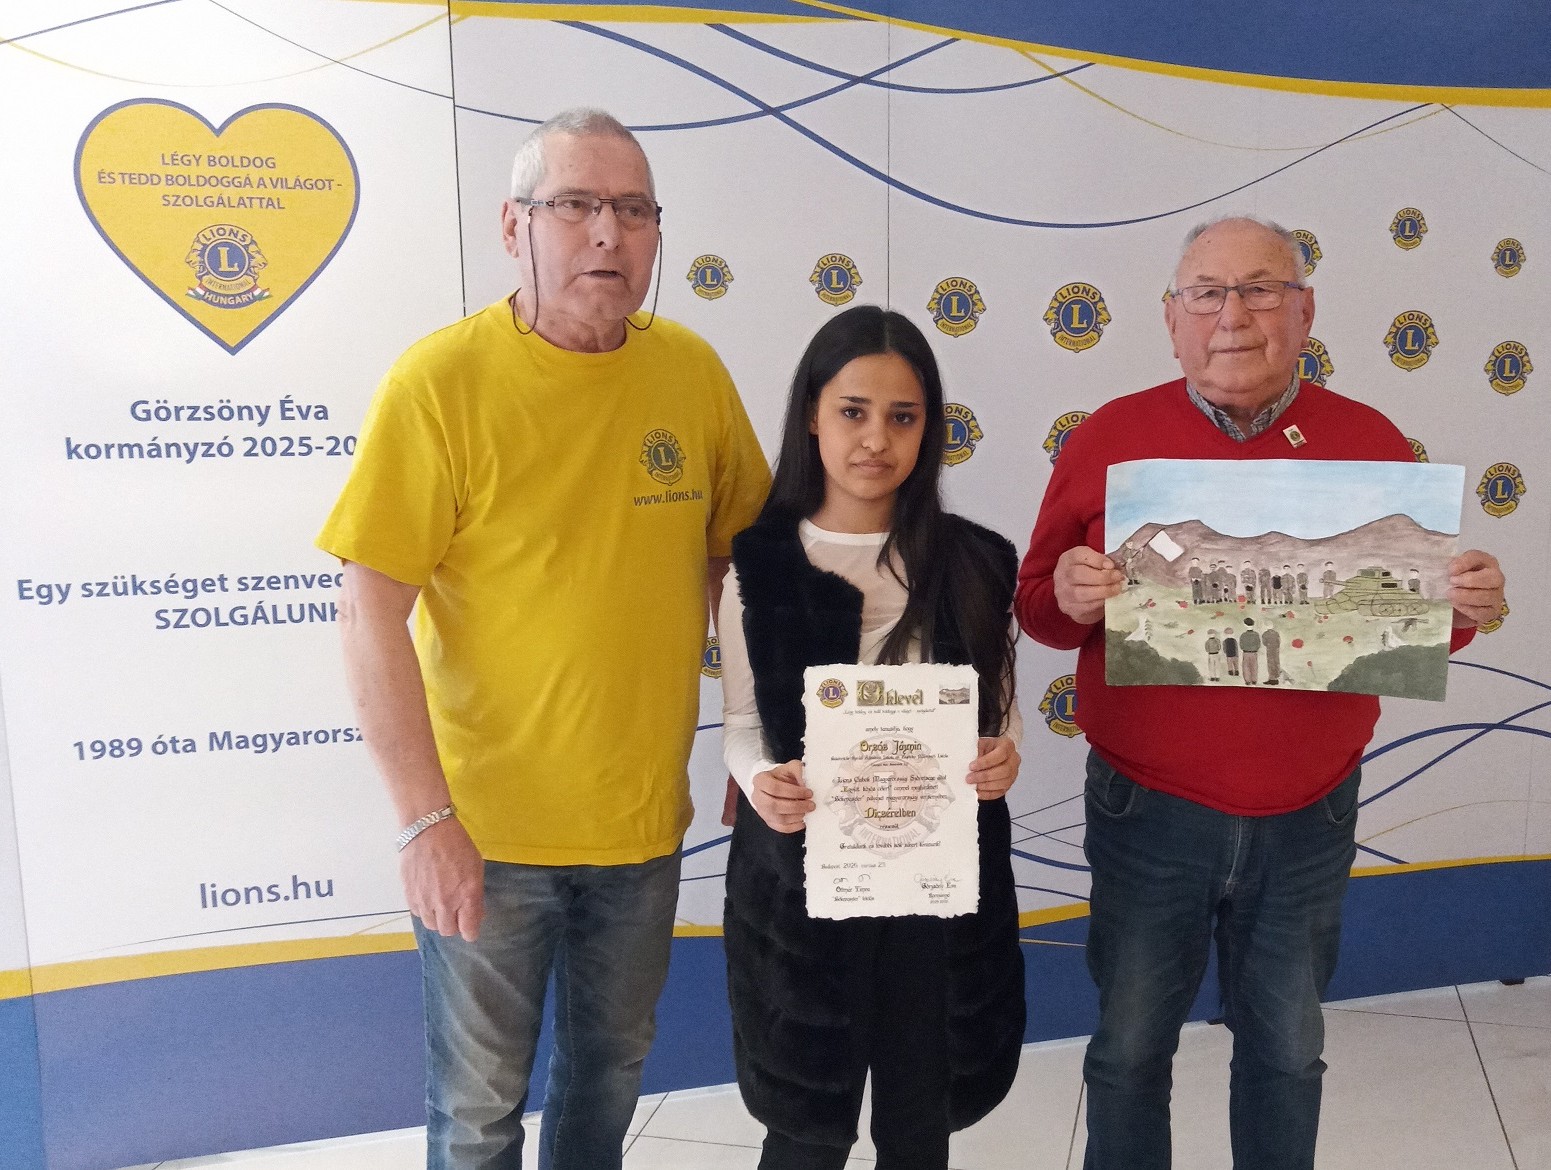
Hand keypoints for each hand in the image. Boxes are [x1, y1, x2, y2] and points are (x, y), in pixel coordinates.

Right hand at [400, 815, 484, 941]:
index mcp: (466, 896)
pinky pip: (418, 913)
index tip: (471, 925)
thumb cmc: (456, 844)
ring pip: (431, 925)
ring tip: (441, 903)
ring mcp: (425, 900)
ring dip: (437, 919)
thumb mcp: (476, 867)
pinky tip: (428, 896)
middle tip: (456, 912)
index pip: (469, 931)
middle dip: (454, 925)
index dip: (471, 930)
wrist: (426, 829)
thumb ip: (476, 895)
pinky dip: (424, 909)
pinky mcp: (409, 895)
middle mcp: (444, 903)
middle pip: (448, 931)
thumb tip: (476, 914)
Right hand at [751, 760, 812, 832]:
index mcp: (760, 780)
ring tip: (808, 811)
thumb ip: (798, 771)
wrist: (774, 785)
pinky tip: (803, 821)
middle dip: (796, 806)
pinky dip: (794, 826)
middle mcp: (757, 797)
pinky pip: (781, 828)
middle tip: (811, 805)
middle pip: (774, 805)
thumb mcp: (790, 768)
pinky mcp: (769, 822)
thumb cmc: (782, 776)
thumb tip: (806, 785)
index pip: (775, 788)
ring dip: (796, 816)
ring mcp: (762, 811)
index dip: (793, 792)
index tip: (809, 792)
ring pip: (779, 819)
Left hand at [967, 735, 1019, 800]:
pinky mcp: (1009, 785)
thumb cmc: (986, 747)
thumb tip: (965, 763)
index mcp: (1007, 745)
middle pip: (1004, 771)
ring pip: (1003, 783)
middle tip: (969, 778)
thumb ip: (976, 751)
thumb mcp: (980, 744)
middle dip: (984, 776)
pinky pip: (1000, 792)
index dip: (986, 762)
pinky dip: (988, 794)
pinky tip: (978, 792)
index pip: (1001, 754)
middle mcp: (1014, 759)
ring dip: (986, 786)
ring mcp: (1013, 773)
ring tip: (973, 785)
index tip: (971, 766)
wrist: (992, 752)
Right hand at [1053, 545, 1124, 623]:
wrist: (1073, 595)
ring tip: (1117, 588)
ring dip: (1104, 591)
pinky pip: (1086, 606)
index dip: (1096, 559)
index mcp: (1067, 559)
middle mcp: (1062, 575)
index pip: (1078, 555)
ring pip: (1082, 593)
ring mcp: (1064, 593)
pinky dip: (1101, 602)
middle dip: (1102, 576)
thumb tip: (1117, 568)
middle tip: (1118, 577)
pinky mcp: (1070, 608)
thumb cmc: (1086, 574)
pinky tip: (1110, 598)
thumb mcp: (1091, 563)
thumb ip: (1102, 562)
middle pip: (1078, 574)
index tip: (1111, 565)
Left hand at [1447, 549, 1504, 627]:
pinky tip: (1456, 605)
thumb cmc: (1457, 581)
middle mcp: (1496, 577)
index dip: (1464, 562)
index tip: (1450, 570)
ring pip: (1487, 596)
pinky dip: (1468, 609)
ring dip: (1466, 596)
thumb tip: (1434, 567)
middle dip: (1471, 580)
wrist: (1463, 602)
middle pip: (1492, 577)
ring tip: (1450, 595)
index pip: (1478, 557)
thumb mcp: (1453, 571)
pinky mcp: (1492, 611)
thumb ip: (1449, 567)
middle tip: (1452, 582)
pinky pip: (1483, 612)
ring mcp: (1497, 595)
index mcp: (1485, 562)